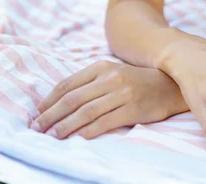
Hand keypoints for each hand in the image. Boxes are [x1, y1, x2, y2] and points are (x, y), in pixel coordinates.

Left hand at [29, 60, 187, 139]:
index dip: (49, 100)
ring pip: (86, 111)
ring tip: (52, 136)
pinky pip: (106, 121)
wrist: (169, 84)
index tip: (36, 113)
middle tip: (36, 128)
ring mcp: (122, 93)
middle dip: (51, 114)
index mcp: (101, 67)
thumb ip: (90, 82)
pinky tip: (78, 138)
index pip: (68, 84)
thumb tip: (60, 100)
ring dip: (65, 125)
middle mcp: (110, 78)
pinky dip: (89, 130)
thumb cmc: (135, 81)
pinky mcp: (133, 108)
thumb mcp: (112, 73)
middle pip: (73, 98)